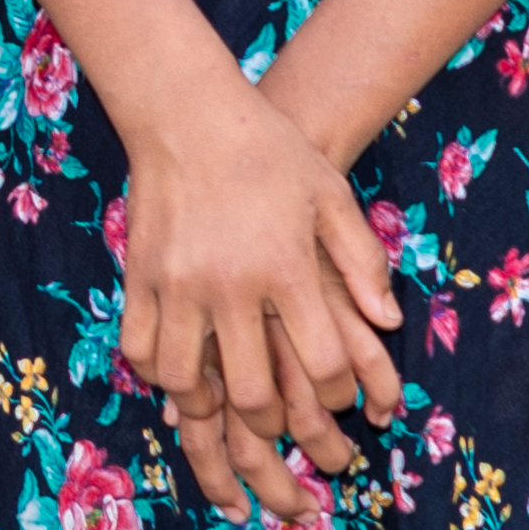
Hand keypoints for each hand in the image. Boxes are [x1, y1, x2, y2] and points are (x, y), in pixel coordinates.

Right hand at [109, 77, 402, 521]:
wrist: (185, 109)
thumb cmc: (269, 151)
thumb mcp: (333, 197)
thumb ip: (363, 262)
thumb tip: (388, 322)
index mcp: (286, 267)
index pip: (321, 364)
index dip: (337, 394)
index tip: (337, 391)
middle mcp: (231, 284)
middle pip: (252, 393)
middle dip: (273, 420)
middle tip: (282, 415)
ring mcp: (179, 282)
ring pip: (186, 381)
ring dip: (208, 405)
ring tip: (225, 399)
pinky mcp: (140, 275)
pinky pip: (141, 348)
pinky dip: (158, 372)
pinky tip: (180, 368)